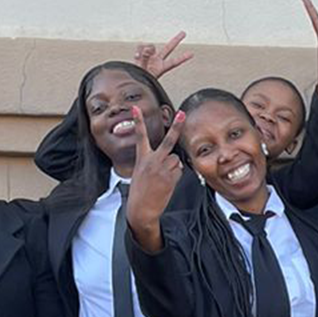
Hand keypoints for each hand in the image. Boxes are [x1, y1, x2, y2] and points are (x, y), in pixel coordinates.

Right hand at [126, 106, 184, 249]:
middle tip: (182, 113)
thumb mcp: (140, 172)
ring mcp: (163, 169)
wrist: (142, 208)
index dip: (138, 121)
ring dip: (173, 166)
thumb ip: (154, 162)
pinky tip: (167, 183)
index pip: (140, 136)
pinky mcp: (171, 178)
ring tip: (164, 177)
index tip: (136, 108)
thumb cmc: (140, 191)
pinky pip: (179, 171)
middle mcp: (153, 161)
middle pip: (168, 141)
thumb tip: (174, 160)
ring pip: (176, 160)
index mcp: (142, 158)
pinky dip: (176, 175)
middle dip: (176, 126)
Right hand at [133, 32, 193, 80]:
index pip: (174, 62)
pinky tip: (137, 57)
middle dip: (175, 40)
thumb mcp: (144, 72)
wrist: (132, 78)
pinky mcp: (142, 52)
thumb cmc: (140, 79)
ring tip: (141, 60)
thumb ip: (146, 59)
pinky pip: (141, 46)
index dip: (182, 58)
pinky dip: (139, 51)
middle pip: (168, 48)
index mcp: (161, 68)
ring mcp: (150, 56)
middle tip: (184, 32)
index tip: (192, 54)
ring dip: (146, 51)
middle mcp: (157, 60)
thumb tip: (148, 48)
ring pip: (151, 46)